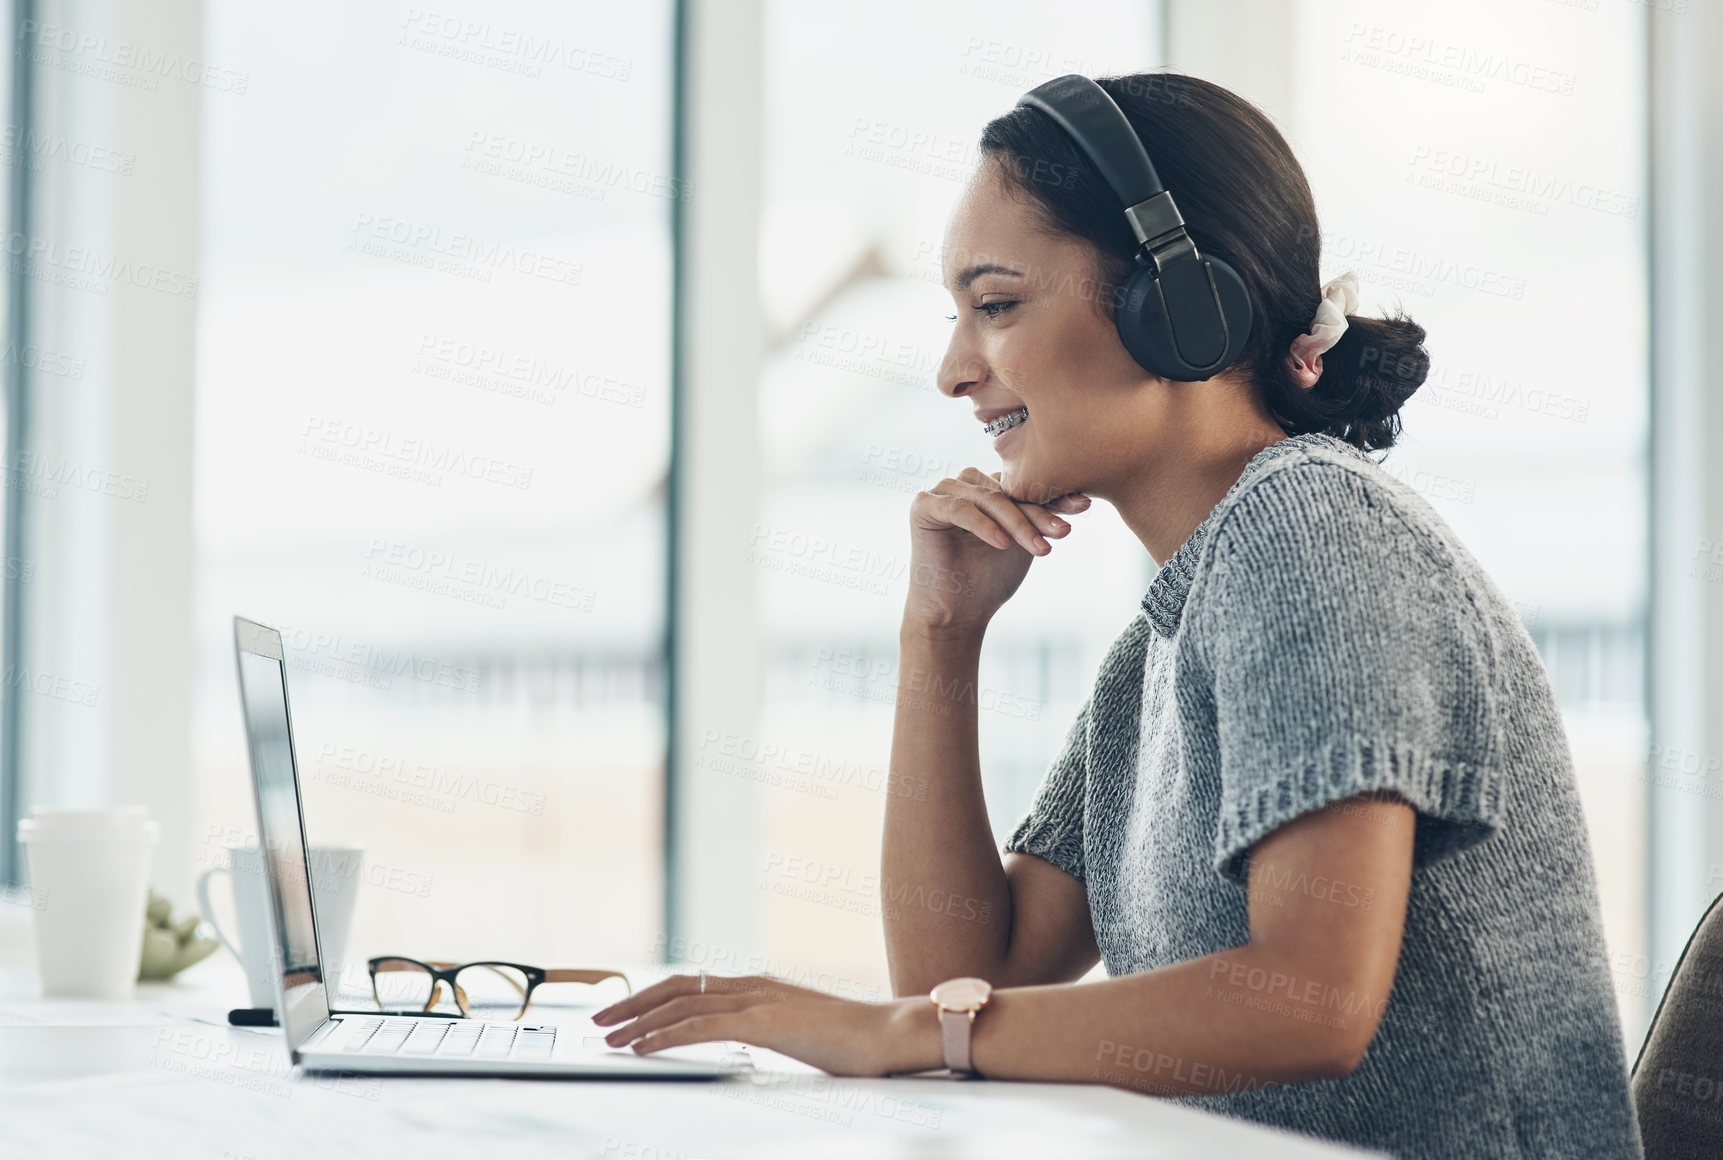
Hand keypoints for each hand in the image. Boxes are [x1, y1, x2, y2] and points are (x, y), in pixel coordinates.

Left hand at [592, 973, 942, 1076]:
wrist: (890, 1036)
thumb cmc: (854, 1043)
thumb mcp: (799, 1034)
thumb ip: (770, 1033)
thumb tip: (751, 1044)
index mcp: (758, 987)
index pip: (691, 985)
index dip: (651, 996)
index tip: (623, 1011)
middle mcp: (751, 986)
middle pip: (675, 987)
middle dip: (631, 1002)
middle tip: (598, 1018)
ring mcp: (756, 1000)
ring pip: (680, 1004)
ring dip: (637, 1020)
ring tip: (608, 1035)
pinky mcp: (762, 1022)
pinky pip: (700, 1028)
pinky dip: (664, 1035)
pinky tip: (641, 1047)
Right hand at [903, 467, 1090, 636]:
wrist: (957, 614)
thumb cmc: (990, 580)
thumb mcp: (1024, 542)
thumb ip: (1040, 516)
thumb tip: (1081, 495)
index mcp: (989, 487)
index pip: (1024, 486)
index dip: (1054, 497)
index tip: (1084, 507)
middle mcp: (966, 484)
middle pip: (1008, 491)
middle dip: (1039, 513)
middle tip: (1063, 532)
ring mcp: (943, 492)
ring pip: (989, 499)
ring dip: (1016, 522)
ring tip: (1038, 548)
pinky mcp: (924, 505)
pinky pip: (960, 508)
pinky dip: (984, 525)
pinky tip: (1003, 544)